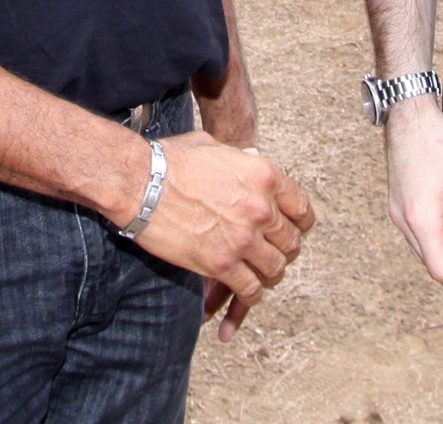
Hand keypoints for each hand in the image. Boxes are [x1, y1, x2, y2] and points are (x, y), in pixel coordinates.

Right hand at [127, 132, 314, 316]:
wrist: (141, 183)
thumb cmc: (173, 161)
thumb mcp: (217, 147)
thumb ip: (242, 159)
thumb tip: (253, 160)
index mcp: (264, 175)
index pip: (301, 208)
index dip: (301, 224)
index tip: (294, 231)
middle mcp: (260, 208)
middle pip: (291, 242)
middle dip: (284, 251)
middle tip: (273, 254)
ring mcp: (242, 238)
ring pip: (275, 269)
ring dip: (270, 274)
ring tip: (261, 275)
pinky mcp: (221, 264)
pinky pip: (250, 290)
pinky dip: (250, 295)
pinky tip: (245, 292)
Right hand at [384, 95, 442, 302]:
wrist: (409, 114)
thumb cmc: (437, 143)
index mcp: (421, 219)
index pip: (441, 268)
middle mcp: (405, 220)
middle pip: (432, 262)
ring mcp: (399, 209)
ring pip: (426, 249)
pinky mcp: (401, 199)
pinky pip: (420, 233)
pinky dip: (440, 244)